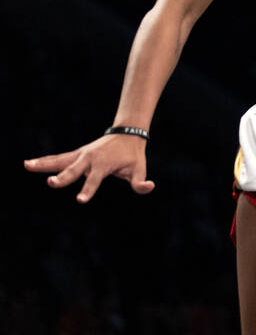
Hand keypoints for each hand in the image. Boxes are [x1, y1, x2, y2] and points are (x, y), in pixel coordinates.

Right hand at [24, 134, 155, 203]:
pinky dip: (44, 161)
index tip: (80, 200)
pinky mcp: (76, 154)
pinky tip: (28, 163)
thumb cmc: (133, 155)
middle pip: (74, 170)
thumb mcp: (139, 168)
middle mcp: (89, 159)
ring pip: (60, 160)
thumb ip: (141, 182)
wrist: (127, 133)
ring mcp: (81, 155)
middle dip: (63, 178)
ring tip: (26, 165)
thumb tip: (149, 186)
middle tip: (51, 183)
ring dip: (44, 164)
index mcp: (104, 165)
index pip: (95, 180)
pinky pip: (58, 158)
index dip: (88, 190)